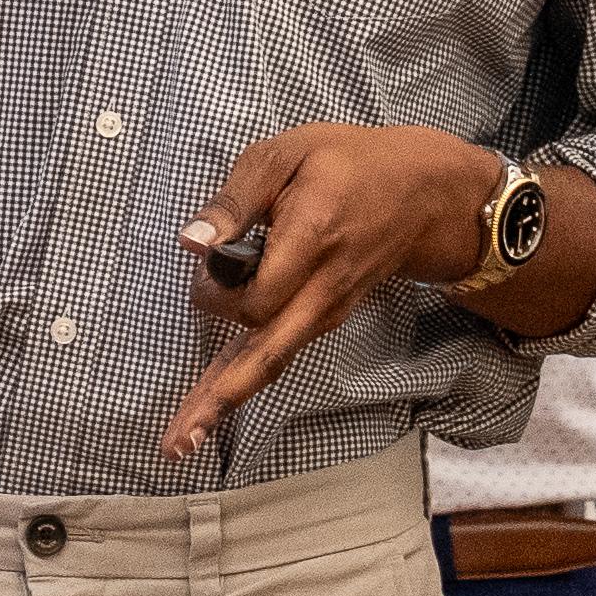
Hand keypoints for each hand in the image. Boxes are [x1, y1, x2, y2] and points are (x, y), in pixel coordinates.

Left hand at [160, 122, 505, 461]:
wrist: (420, 194)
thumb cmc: (346, 164)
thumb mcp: (287, 155)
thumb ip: (236, 200)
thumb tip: (190, 243)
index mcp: (312, 239)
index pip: (258, 294)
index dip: (219, 290)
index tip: (203, 262)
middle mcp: (320, 290)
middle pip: (266, 354)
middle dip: (219, 395)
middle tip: (175, 441)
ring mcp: (325, 311)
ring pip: (270, 364)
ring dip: (224, 400)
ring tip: (181, 441)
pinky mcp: (321, 319)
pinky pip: (277, 354)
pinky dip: (241, 381)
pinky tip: (209, 404)